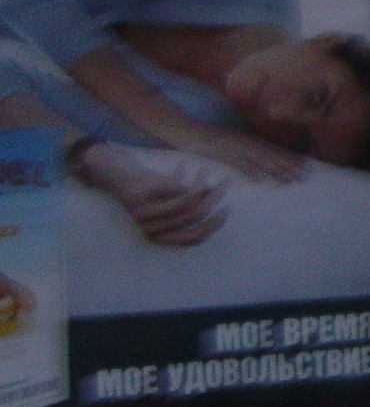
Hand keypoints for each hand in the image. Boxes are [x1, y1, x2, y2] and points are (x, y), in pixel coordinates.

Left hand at [75, 143, 225, 247]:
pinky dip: (182, 176)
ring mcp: (144, 212)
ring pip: (188, 203)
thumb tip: (215, 202)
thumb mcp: (160, 203)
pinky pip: (175, 187)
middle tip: (224, 184)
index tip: (227, 209)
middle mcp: (150, 228)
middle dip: (214, 198)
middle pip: (194, 216)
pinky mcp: (142, 193)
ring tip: (205, 172)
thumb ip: (182, 208)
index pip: (193, 239)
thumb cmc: (137, 188)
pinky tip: (181, 167)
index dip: (214, 225)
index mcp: (156, 236)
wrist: (105, 170)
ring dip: (202, 185)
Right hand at [169, 125, 306, 182]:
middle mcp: (246, 143)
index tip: (307, 167)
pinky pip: (237, 163)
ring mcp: (235, 148)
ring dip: (276, 170)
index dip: (291, 159)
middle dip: (290, 166)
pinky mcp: (222, 153)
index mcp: (250, 140)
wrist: (187, 130)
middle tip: (306, 176)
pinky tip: (259, 179)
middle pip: (272, 155)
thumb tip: (259, 169)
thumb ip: (246, 155)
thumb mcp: (232, 146)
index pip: (275, 150)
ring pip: (260, 160)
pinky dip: (249, 171)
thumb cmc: (210, 140)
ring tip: (290, 180)